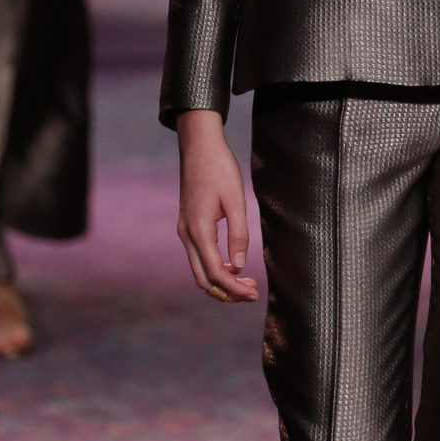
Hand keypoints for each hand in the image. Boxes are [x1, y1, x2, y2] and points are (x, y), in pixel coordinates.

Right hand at [176, 108, 259, 301]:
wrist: (199, 146)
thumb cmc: (220, 169)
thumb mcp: (236, 200)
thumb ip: (239, 234)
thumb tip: (240, 267)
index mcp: (199, 230)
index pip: (216, 272)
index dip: (235, 288)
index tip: (255, 293)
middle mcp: (187, 234)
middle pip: (203, 278)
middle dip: (227, 292)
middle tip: (253, 293)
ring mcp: (184, 231)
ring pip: (199, 270)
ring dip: (221, 281)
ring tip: (247, 283)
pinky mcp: (187, 226)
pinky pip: (199, 257)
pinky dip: (215, 268)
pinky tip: (234, 267)